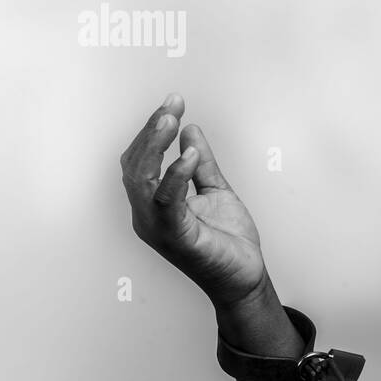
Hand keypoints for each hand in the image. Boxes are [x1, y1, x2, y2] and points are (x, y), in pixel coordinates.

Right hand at [120, 94, 268, 307]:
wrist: (245, 278)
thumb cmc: (227, 242)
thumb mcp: (216, 190)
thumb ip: (202, 162)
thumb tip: (190, 128)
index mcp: (153, 204)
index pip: (141, 160)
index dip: (153, 130)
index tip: (173, 102)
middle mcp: (147, 215)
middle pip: (135, 165)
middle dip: (151, 131)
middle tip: (172, 104)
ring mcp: (157, 227)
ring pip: (141, 180)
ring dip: (155, 145)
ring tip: (171, 118)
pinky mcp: (176, 237)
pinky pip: (167, 202)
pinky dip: (176, 175)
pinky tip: (190, 155)